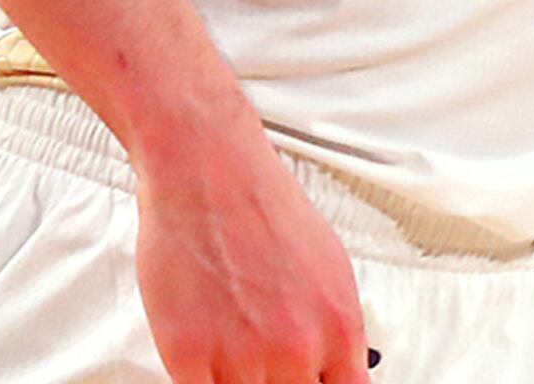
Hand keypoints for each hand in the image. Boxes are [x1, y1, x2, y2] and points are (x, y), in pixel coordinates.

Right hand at [133, 117, 370, 382]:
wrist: (208, 171)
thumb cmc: (262, 207)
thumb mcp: (331, 268)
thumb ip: (336, 328)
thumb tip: (344, 366)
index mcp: (340, 327)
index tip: (313, 383)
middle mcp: (296, 347)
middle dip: (281, 383)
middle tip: (265, 361)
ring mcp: (242, 357)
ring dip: (240, 380)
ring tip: (232, 347)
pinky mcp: (189, 355)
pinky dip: (204, 382)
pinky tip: (204, 361)